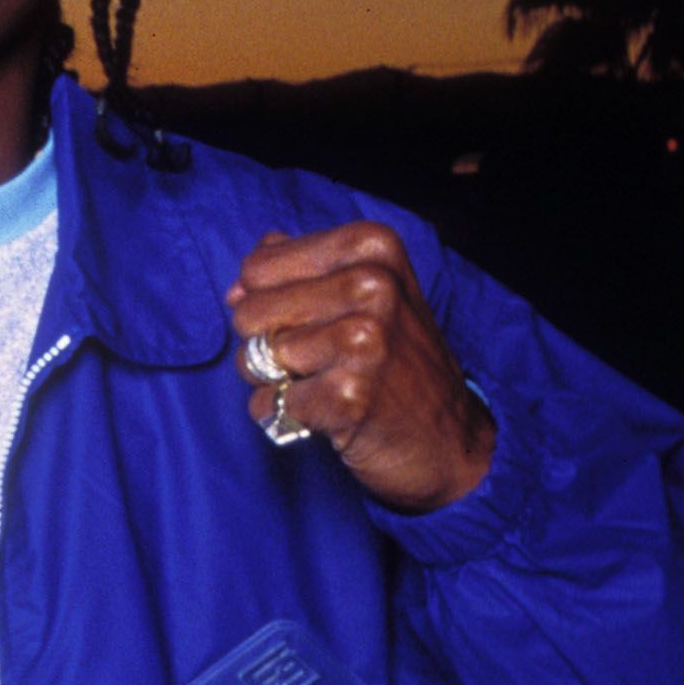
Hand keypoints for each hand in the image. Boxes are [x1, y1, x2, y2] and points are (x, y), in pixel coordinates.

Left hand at [226, 223, 494, 513]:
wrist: (447, 437)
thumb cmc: (395, 360)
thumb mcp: (364, 292)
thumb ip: (298, 272)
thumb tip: (236, 288)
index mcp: (371, 247)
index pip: (257, 268)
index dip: (262, 302)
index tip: (306, 321)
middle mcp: (372, 285)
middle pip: (249, 313)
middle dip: (264, 344)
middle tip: (313, 360)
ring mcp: (363, 341)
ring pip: (255, 358)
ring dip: (274, 382)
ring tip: (320, 384)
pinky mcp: (348, 396)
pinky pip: (268, 403)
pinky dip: (283, 415)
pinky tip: (324, 414)